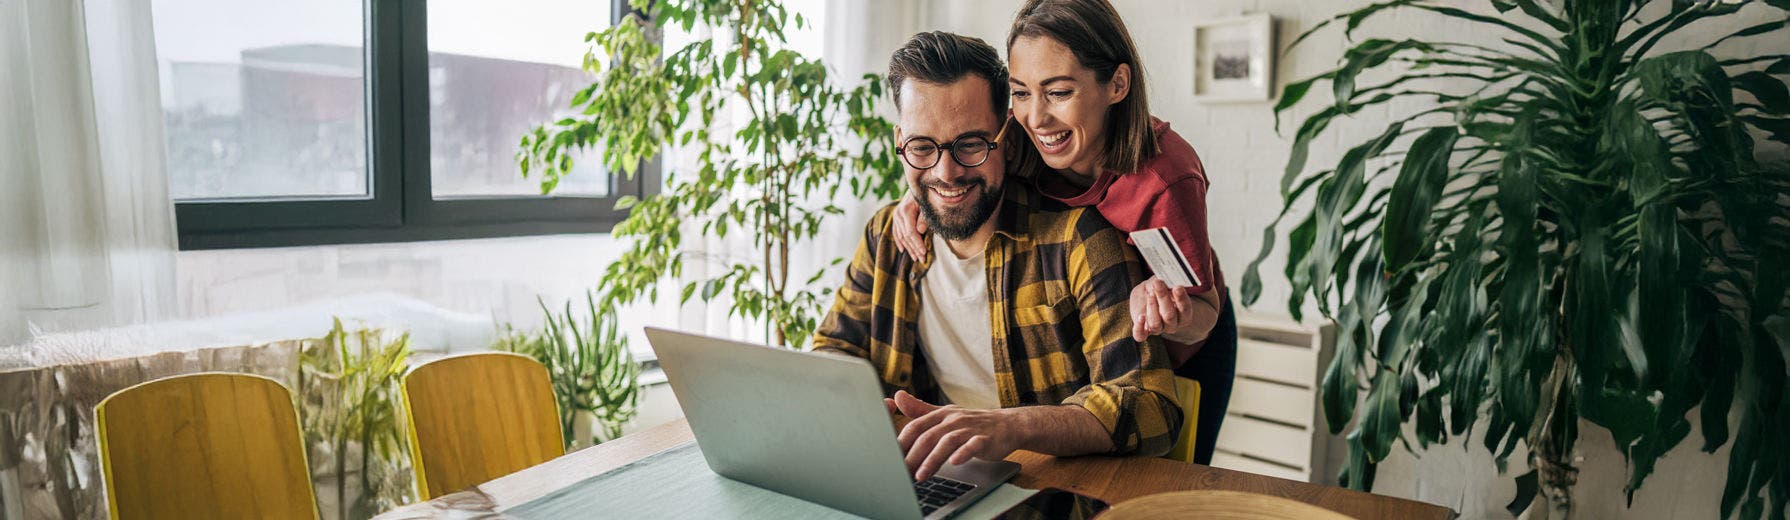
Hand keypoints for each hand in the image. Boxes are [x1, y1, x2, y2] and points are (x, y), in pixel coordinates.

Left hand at [889, 391, 1021, 480]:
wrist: (1007, 425)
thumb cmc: (973, 423)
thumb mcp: (945, 415)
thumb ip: (920, 410)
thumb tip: (897, 397)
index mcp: (941, 415)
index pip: (915, 427)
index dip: (901, 444)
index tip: (890, 460)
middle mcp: (953, 420)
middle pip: (928, 436)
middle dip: (912, 456)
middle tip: (901, 473)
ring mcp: (970, 429)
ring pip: (947, 442)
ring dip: (932, 460)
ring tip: (921, 475)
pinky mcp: (985, 439)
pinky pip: (973, 445)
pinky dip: (963, 453)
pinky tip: (954, 462)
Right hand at [892, 193, 928, 259]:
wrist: (919, 184)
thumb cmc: (926, 195)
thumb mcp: (927, 205)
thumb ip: (924, 218)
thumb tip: (920, 231)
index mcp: (906, 211)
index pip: (910, 232)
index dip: (917, 244)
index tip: (924, 252)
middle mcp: (898, 214)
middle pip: (905, 236)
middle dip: (914, 249)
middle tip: (922, 259)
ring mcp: (896, 216)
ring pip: (901, 236)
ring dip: (908, 248)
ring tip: (916, 258)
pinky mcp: (896, 217)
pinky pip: (896, 232)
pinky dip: (900, 242)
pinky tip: (903, 250)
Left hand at [1130, 276, 1196, 341]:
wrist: (1145, 295)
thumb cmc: (1157, 288)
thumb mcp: (1161, 281)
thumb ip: (1165, 281)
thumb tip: (1164, 277)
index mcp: (1183, 314)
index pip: (1185, 310)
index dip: (1181, 299)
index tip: (1177, 287)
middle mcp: (1172, 324)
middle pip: (1169, 316)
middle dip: (1163, 298)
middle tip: (1158, 284)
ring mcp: (1158, 329)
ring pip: (1156, 324)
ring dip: (1152, 307)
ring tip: (1150, 294)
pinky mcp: (1143, 332)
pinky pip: (1140, 336)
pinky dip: (1139, 327)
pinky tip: (1140, 316)